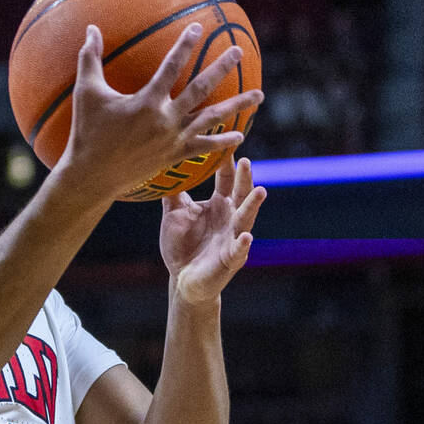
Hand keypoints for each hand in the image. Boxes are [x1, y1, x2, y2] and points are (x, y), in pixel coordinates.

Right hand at [58, 23, 263, 198]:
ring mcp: (172, 139)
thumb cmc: (86, 132)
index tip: (198, 27)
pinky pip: (203, 148)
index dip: (184, 45)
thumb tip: (91, 28)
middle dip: (221, 68)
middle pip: (200, 88)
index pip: (170, 66)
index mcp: (146, 102)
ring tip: (259, 95)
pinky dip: (222, 142)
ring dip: (237, 106)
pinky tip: (240, 135)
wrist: (92, 176)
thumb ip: (90, 58)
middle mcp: (165, 119)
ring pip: (210, 119)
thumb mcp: (86, 92)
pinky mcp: (173, 156)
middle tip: (238, 51)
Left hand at [160, 154, 266, 304]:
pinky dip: (242, 244)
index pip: (226, 180)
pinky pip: (238, 250)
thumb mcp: (174, 214)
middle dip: (244, 179)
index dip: (226, 164)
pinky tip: (245, 237)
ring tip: (261, 190)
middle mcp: (230, 218)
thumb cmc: (181, 245)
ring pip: (246, 218)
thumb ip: (173, 193)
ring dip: (253, 205)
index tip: (227, 144)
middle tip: (245, 161)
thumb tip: (163, 165)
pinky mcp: (231, 259)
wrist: (182, 279)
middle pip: (241, 194)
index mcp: (218, 205)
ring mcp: (233, 237)